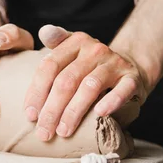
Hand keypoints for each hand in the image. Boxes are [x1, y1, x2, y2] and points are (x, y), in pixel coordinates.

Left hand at [24, 26, 148, 141]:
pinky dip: (111, 102)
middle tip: (43, 132)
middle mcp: (95, 50)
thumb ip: (55, 43)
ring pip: (89, 87)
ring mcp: (115, 63)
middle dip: (52, 109)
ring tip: (63, 131)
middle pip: (66, 80)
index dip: (37, 91)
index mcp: (76, 42)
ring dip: (73, 112)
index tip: (30, 115)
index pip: (50, 65)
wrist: (132, 67)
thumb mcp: (73, 50)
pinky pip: (122, 90)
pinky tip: (99, 114)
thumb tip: (43, 31)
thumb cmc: (92, 66)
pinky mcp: (132, 78)